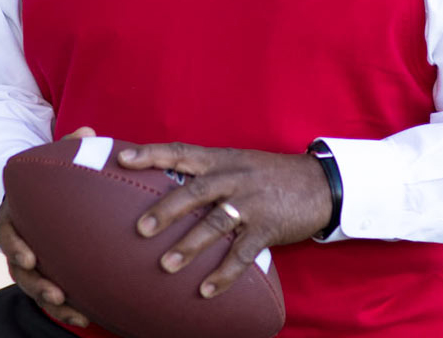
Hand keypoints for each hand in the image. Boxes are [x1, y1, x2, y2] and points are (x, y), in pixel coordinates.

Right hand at [0, 126, 96, 328]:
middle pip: (19, 270)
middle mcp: (16, 243)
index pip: (8, 233)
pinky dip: (66, 307)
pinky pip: (51, 295)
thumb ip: (69, 147)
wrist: (32, 197)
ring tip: (76, 312)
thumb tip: (88, 133)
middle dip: (37, 284)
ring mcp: (27, 262)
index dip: (16, 246)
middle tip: (56, 293)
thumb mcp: (49, 160)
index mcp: (12, 216)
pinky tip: (87, 317)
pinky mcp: (43, 273)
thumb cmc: (43, 178)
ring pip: (34, 288)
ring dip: (53, 302)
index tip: (28, 256)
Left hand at [117, 142, 331, 298]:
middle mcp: (233, 178)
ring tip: (166, 265)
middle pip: (194, 192)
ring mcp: (251, 202)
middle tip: (140, 229)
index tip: (122, 159)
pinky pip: (243, 253)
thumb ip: (208, 172)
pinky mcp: (268, 226)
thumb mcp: (239, 162)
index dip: (150, 154)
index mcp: (221, 159)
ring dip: (189, 246)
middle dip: (165, 210)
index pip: (180, 152)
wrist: (320, 182)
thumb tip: (167, 186)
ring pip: (215, 224)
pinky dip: (224, 273)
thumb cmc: (271, 174)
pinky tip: (206, 290)